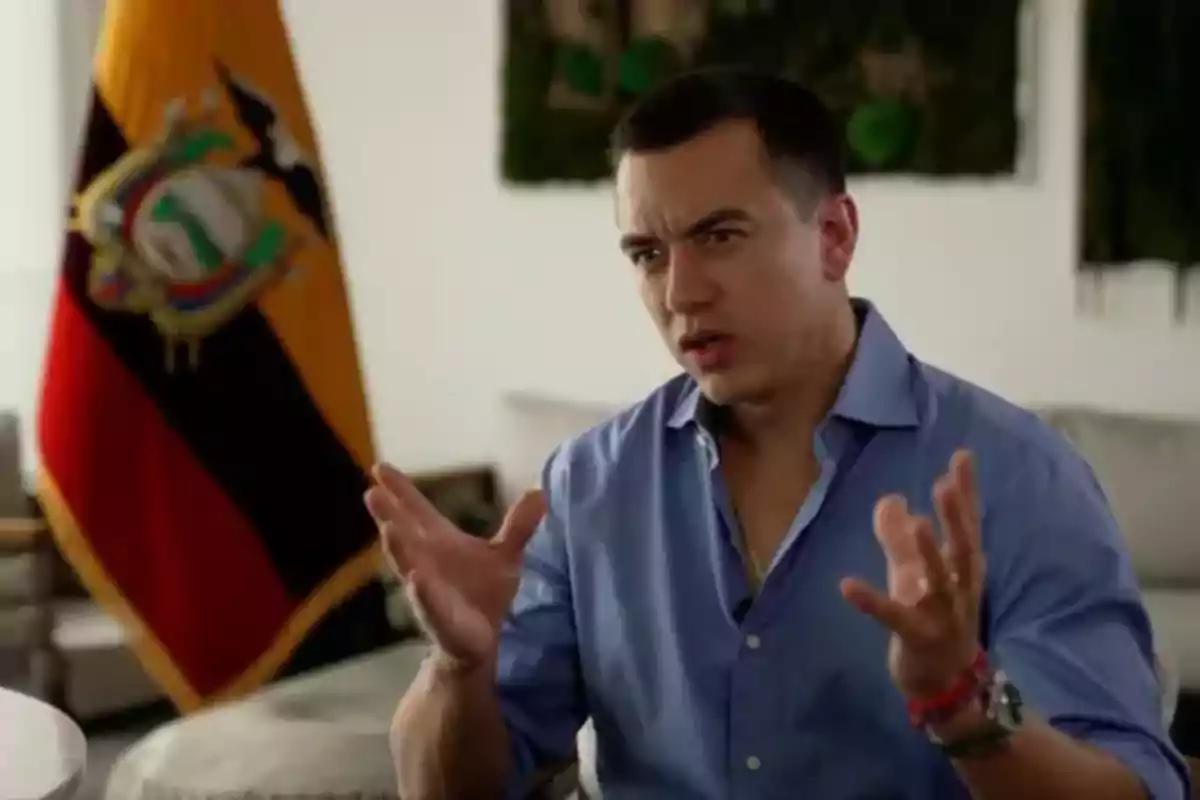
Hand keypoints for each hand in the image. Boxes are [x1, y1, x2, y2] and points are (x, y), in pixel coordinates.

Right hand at [364, 463, 545, 670]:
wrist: (482, 641)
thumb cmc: (485, 593)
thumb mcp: (506, 555)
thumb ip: (519, 525)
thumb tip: (540, 492)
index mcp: (438, 542)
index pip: (415, 510)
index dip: (399, 490)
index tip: (378, 467)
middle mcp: (426, 562)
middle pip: (404, 532)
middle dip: (388, 513)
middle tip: (371, 493)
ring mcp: (428, 590)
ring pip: (409, 565)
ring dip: (398, 548)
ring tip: (387, 528)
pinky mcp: (441, 619)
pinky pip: (429, 604)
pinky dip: (423, 592)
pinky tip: (417, 578)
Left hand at [840, 450, 985, 698]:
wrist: (946, 683)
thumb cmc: (932, 618)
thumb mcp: (914, 574)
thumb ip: (900, 537)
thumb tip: (890, 499)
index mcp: (962, 569)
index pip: (968, 524)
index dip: (966, 492)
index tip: (962, 456)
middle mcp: (959, 589)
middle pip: (963, 549)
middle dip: (957, 517)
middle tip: (946, 483)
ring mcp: (942, 616)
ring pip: (939, 583)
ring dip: (929, 554)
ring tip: (917, 524)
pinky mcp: (918, 638)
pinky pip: (893, 618)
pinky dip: (871, 602)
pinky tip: (846, 584)